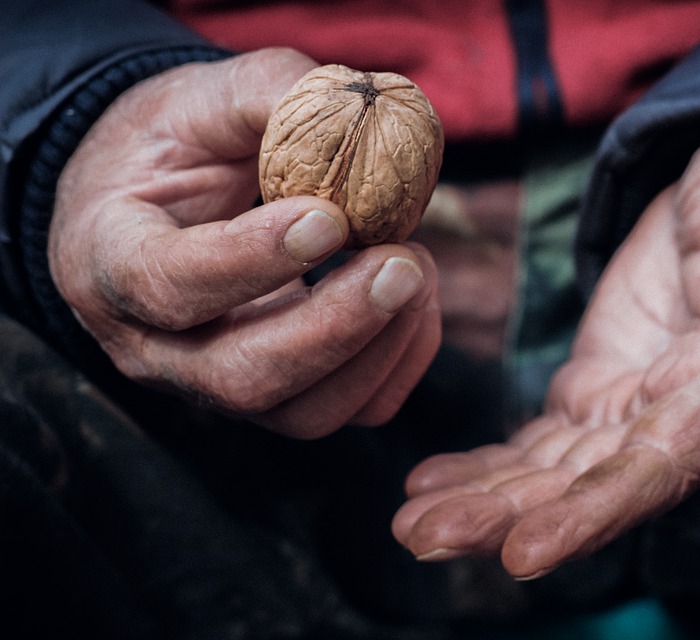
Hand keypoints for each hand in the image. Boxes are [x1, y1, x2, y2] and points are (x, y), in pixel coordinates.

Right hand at [49, 48, 440, 438]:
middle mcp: (156, 348)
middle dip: (336, 326)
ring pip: (306, 412)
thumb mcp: (198, 100)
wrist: (156, 202)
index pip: (169, 285)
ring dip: (379, 347)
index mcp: (109, 262)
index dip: (252, 260)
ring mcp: (218, 384)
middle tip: (403, 261)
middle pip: (244, 377)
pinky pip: (351, 409)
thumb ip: (267, 94)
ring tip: (416, 267)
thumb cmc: (170, 149)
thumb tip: (358, 107)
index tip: (330, 218)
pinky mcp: (280, 395)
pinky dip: (399, 362)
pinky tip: (415, 302)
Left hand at [392, 120, 699, 578]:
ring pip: (555, 477)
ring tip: (411, 524)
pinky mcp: (596, 394)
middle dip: (509, 518)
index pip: (664, 464)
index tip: (523, 554)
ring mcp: (633, 411)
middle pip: (591, 488)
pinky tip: (428, 483)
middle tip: (424, 537)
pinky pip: (538, 446)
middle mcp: (681, 416)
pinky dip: (484, 467)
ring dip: (484, 504)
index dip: (595, 513)